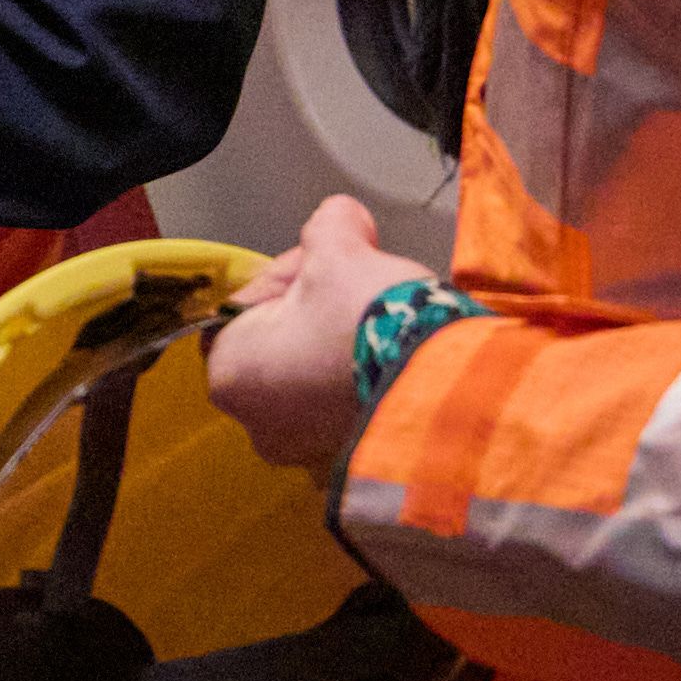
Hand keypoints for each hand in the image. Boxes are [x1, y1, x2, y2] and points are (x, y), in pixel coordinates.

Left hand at [204, 194, 411, 474]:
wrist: (449, 388)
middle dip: (316, 313)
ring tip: (381, 323)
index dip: (285, 277)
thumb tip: (340, 218)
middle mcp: (259, 425)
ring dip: (342, 349)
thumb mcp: (340, 251)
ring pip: (315, 380)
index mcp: (231, 374)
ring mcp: (307, 452)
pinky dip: (367, 385)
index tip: (324, 265)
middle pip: (279, 345)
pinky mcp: (354, 462)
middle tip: (356, 290)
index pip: (243, 308)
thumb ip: (328, 225)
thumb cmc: (372, 322)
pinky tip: (394, 359)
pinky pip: (350, 412)